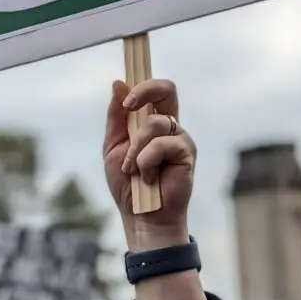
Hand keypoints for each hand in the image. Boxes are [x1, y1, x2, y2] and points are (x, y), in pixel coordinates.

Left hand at [103, 79, 194, 251]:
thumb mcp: (114, 147)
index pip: (154, 91)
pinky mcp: (187, 153)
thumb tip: (118, 83)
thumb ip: (116, 118)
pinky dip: (145, 161)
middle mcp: (169, 126)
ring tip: (132, 169)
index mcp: (152, 122)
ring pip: (155, 123)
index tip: (124, 94)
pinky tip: (147, 178)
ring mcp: (180, 138)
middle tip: (129, 105)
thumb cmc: (128, 185)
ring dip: (136, 147)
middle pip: (167, 89)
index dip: (142, 82)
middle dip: (146, 90)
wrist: (141, 217)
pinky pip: (161, 144)